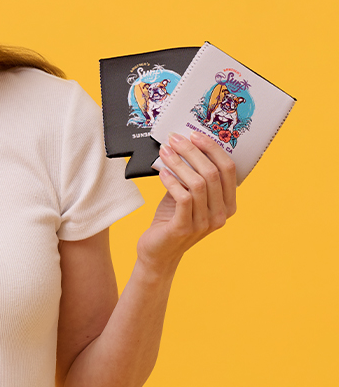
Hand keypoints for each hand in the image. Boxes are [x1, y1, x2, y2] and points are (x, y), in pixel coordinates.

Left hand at [137, 131, 236, 269]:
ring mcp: (205, 223)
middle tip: (174, 139)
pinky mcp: (185, 228)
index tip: (194, 134)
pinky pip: (182, 197)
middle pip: (212, 173)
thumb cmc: (172, 219)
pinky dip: (171, 181)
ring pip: (197, 183)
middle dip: (192, 151)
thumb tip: (183, 145)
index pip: (228, 169)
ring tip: (164, 152)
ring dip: (178, 163)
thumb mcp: (187, 195)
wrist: (158, 251)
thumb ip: (191, 175)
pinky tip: (162, 173)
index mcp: (228, 204)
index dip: (212, 148)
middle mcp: (221, 214)